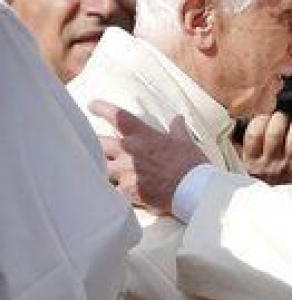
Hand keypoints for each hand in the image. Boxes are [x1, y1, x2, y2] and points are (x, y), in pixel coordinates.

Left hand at [90, 100, 205, 212]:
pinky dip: (111, 192)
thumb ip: (177, 129)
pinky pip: (111, 191)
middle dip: (93, 144)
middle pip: (98, 143)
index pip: (116, 116)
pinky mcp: (128, 191)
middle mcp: (129, 150)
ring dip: (101, 169)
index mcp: (142, 135)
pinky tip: (111, 193)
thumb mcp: (185, 142)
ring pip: (100, 168)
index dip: (101, 108)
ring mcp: (126, 171)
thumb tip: (178, 118)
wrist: (194, 189)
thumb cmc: (191, 164)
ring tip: (99, 171)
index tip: (92, 105)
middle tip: (90, 144)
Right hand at [236, 110, 291, 183]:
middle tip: (281, 113)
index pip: (254, 134)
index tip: (264, 113)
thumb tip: (233, 123)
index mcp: (250, 160)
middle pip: (274, 133)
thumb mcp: (241, 163)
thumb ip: (238, 145)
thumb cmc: (255, 175)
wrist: (270, 203)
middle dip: (279, 117)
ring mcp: (284, 165)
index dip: (260, 118)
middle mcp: (267, 163)